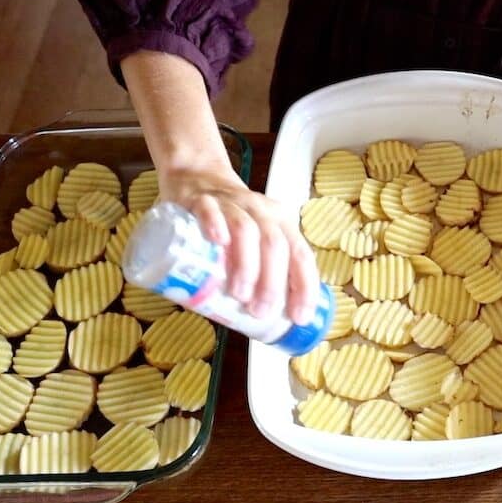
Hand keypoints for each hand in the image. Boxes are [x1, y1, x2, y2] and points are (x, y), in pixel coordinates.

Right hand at [159, 160, 319, 324]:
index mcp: (281, 224)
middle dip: (271, 284)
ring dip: (247, 265)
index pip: (301, 255)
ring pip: (247, 231)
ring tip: (239, 294)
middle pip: (275, 246)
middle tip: (260, 312)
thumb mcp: (254, 243)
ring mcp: (231, 204)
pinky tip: (217, 242)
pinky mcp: (201, 200)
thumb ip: (259, 274)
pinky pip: (211, 211)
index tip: (299, 316)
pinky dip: (215, 225)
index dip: (304, 287)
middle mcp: (262, 212)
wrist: (197, 177)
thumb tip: (262, 325)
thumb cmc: (229, 222)